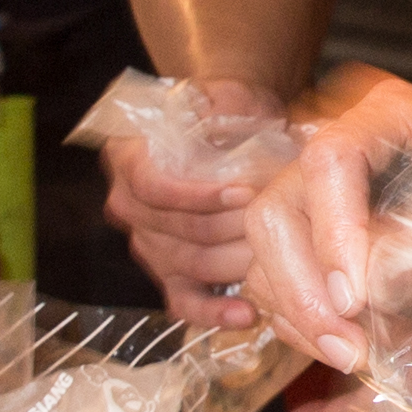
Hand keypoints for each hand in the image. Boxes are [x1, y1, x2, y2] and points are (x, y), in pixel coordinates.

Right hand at [106, 74, 299, 333]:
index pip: (154, 187)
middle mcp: (129, 205)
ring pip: (188, 264)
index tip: (245, 193)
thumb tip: (243, 130)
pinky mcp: (168, 273)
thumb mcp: (227, 97)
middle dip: (234, 229)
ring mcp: (147, 243)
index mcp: (129, 158)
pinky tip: (247, 314)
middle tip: (281, 224)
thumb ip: (226, 109)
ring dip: (236, 262)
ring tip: (282, 255)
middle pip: (178, 231)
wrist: (226, 129)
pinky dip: (214, 312)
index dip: (199, 195)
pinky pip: (183, 301)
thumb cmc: (229, 113)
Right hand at [226, 67, 411, 403]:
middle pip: (276, 213)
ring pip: (266, 260)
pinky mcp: (313, 247)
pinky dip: (303, 332)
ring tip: (360, 358)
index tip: (357, 300)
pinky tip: (346, 364)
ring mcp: (318, 198)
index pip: (331, 159)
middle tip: (351, 351)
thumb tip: (371, 280)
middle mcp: (341, 148)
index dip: (332, 233)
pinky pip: (276, 292)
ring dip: (302, 321)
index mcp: (391, 115)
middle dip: (305, 294)